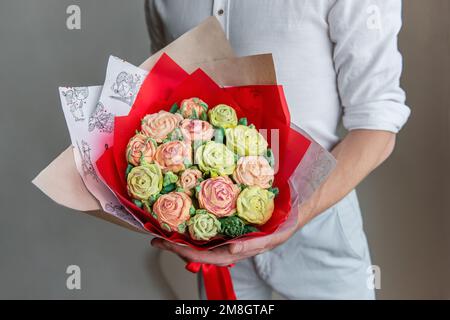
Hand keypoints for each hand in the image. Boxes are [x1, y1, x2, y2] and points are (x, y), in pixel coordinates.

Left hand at [151, 217, 299, 266]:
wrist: (293, 210)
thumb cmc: (284, 224)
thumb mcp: (273, 235)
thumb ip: (255, 244)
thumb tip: (233, 250)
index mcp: (238, 249)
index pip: (208, 256)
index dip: (188, 253)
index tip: (170, 246)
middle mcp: (230, 244)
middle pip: (199, 250)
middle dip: (176, 247)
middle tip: (156, 239)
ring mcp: (228, 235)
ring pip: (201, 241)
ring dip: (181, 238)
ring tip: (163, 231)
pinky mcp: (229, 223)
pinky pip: (208, 228)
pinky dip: (193, 226)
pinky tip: (183, 220)